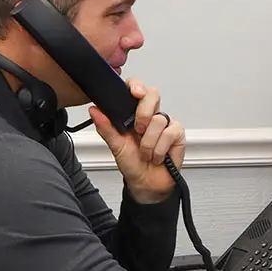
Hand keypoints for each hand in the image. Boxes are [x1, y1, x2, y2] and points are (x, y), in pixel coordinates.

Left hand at [88, 78, 185, 203]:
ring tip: (145, 153)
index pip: (136, 89)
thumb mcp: (115, 146)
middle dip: (143, 112)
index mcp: (133, 113)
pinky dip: (160, 148)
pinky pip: (170, 133)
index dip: (137, 86)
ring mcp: (165, 124)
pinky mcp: (177, 134)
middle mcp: (150, 115)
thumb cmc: (132, 164)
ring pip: (159, 119)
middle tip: (137, 130)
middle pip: (153, 94)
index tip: (134, 92)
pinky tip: (157, 156)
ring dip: (148, 142)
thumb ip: (106, 127)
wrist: (146, 184)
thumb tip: (94, 110)